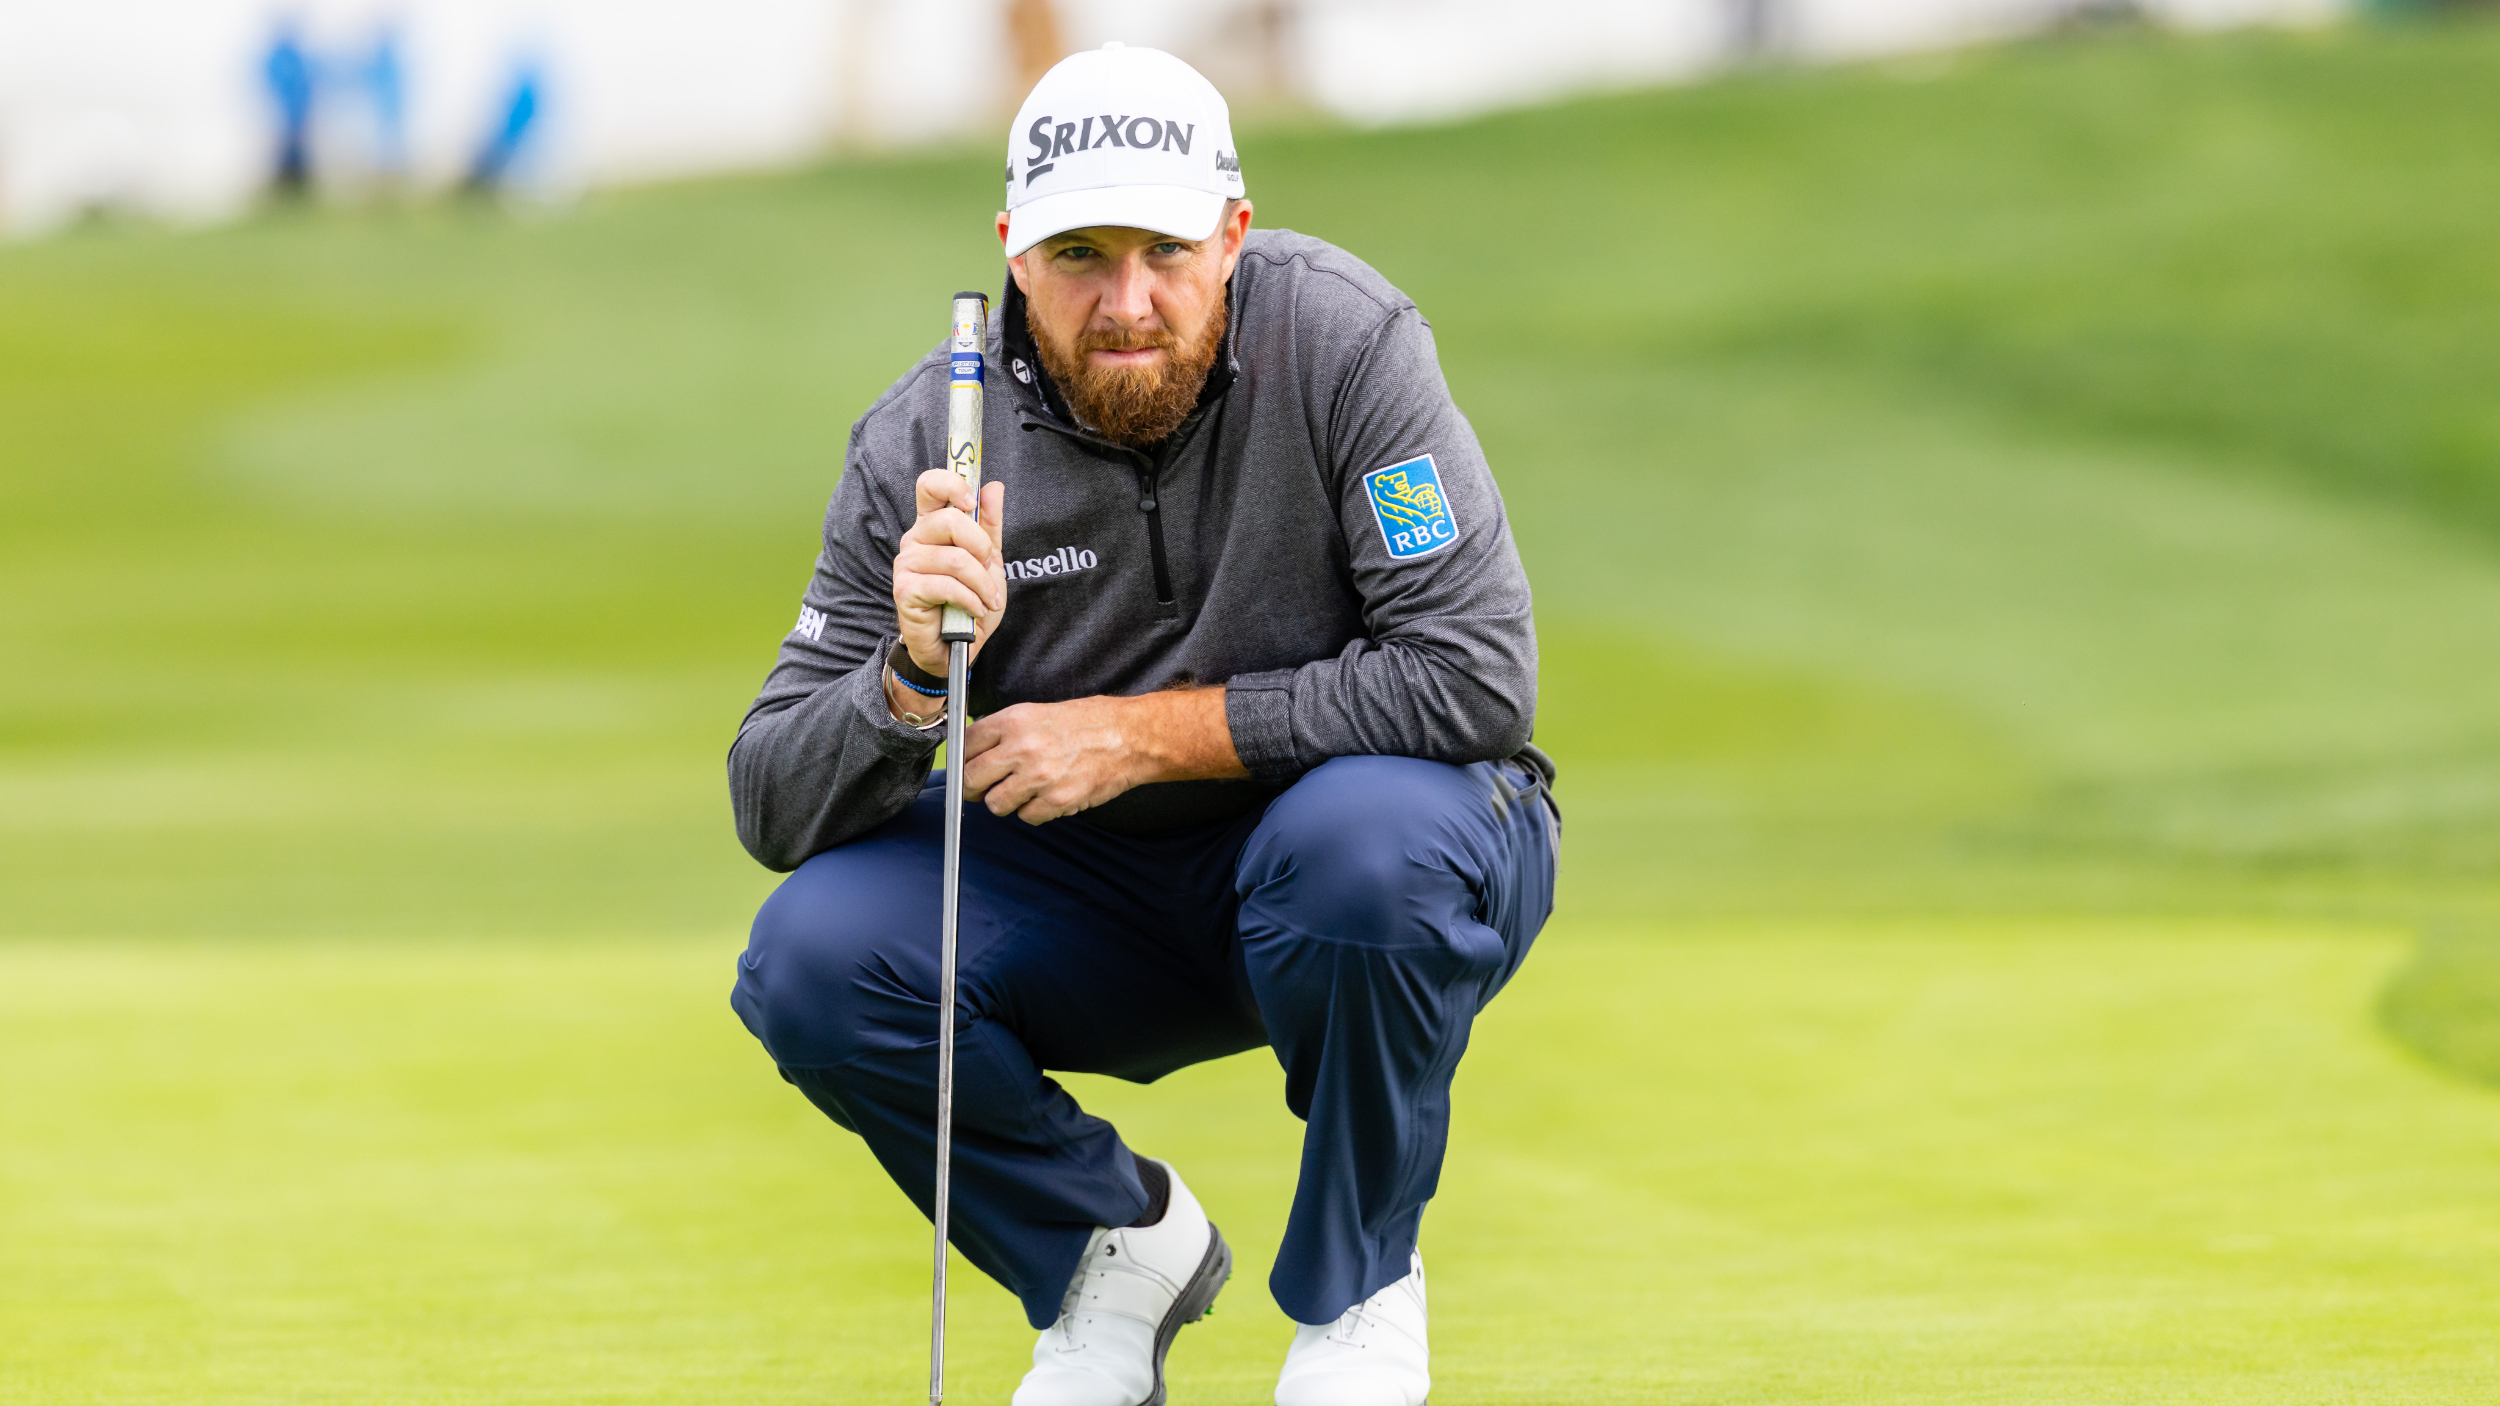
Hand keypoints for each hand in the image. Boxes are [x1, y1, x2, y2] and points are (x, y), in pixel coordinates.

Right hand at [893, 470, 1007, 676]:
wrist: (954, 648)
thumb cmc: (968, 602)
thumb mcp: (989, 562)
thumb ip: (989, 526)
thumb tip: (994, 487)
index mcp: (933, 526)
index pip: (929, 486)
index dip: (951, 484)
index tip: (971, 501)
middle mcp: (915, 539)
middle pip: (950, 520)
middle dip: (982, 547)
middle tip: (990, 568)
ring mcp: (907, 564)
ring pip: (956, 559)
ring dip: (983, 584)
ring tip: (988, 599)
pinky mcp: (905, 590)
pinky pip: (947, 585)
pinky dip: (971, 600)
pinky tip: (975, 610)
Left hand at [961, 689, 1245, 823]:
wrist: (1130, 737)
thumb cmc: (1089, 722)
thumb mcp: (1040, 712)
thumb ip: (1006, 730)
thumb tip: (976, 749)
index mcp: (1014, 720)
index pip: (965, 744)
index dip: (963, 759)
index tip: (967, 766)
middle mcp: (1022, 748)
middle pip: (971, 779)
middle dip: (974, 787)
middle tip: (985, 787)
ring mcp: (1039, 776)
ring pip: (995, 804)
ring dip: (1006, 802)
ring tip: (1024, 791)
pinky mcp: (1058, 800)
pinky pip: (1027, 817)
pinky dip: (1034, 812)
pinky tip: (1047, 797)